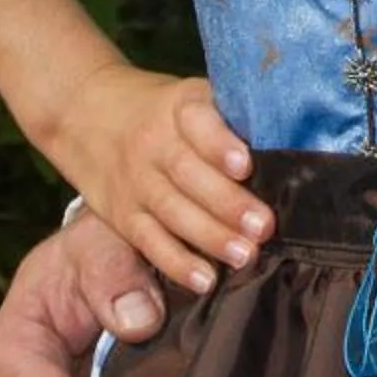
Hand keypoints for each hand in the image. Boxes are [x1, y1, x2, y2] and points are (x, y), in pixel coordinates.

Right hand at [39, 61, 270, 292]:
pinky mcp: (121, 214)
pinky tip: (204, 279)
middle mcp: (154, 142)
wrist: (85, 113)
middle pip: (188, 173)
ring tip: (245, 255)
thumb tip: (291, 141)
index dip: (219, 143)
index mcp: (179, 106)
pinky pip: (149, 240)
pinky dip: (176, 262)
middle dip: (228, 203)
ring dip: (211, 236)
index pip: (197, 120)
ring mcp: (135, 180)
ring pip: (172, 210)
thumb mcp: (191, 96)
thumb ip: (230, 118)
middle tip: (264, 226)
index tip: (246, 164)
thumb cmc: (163, 110)